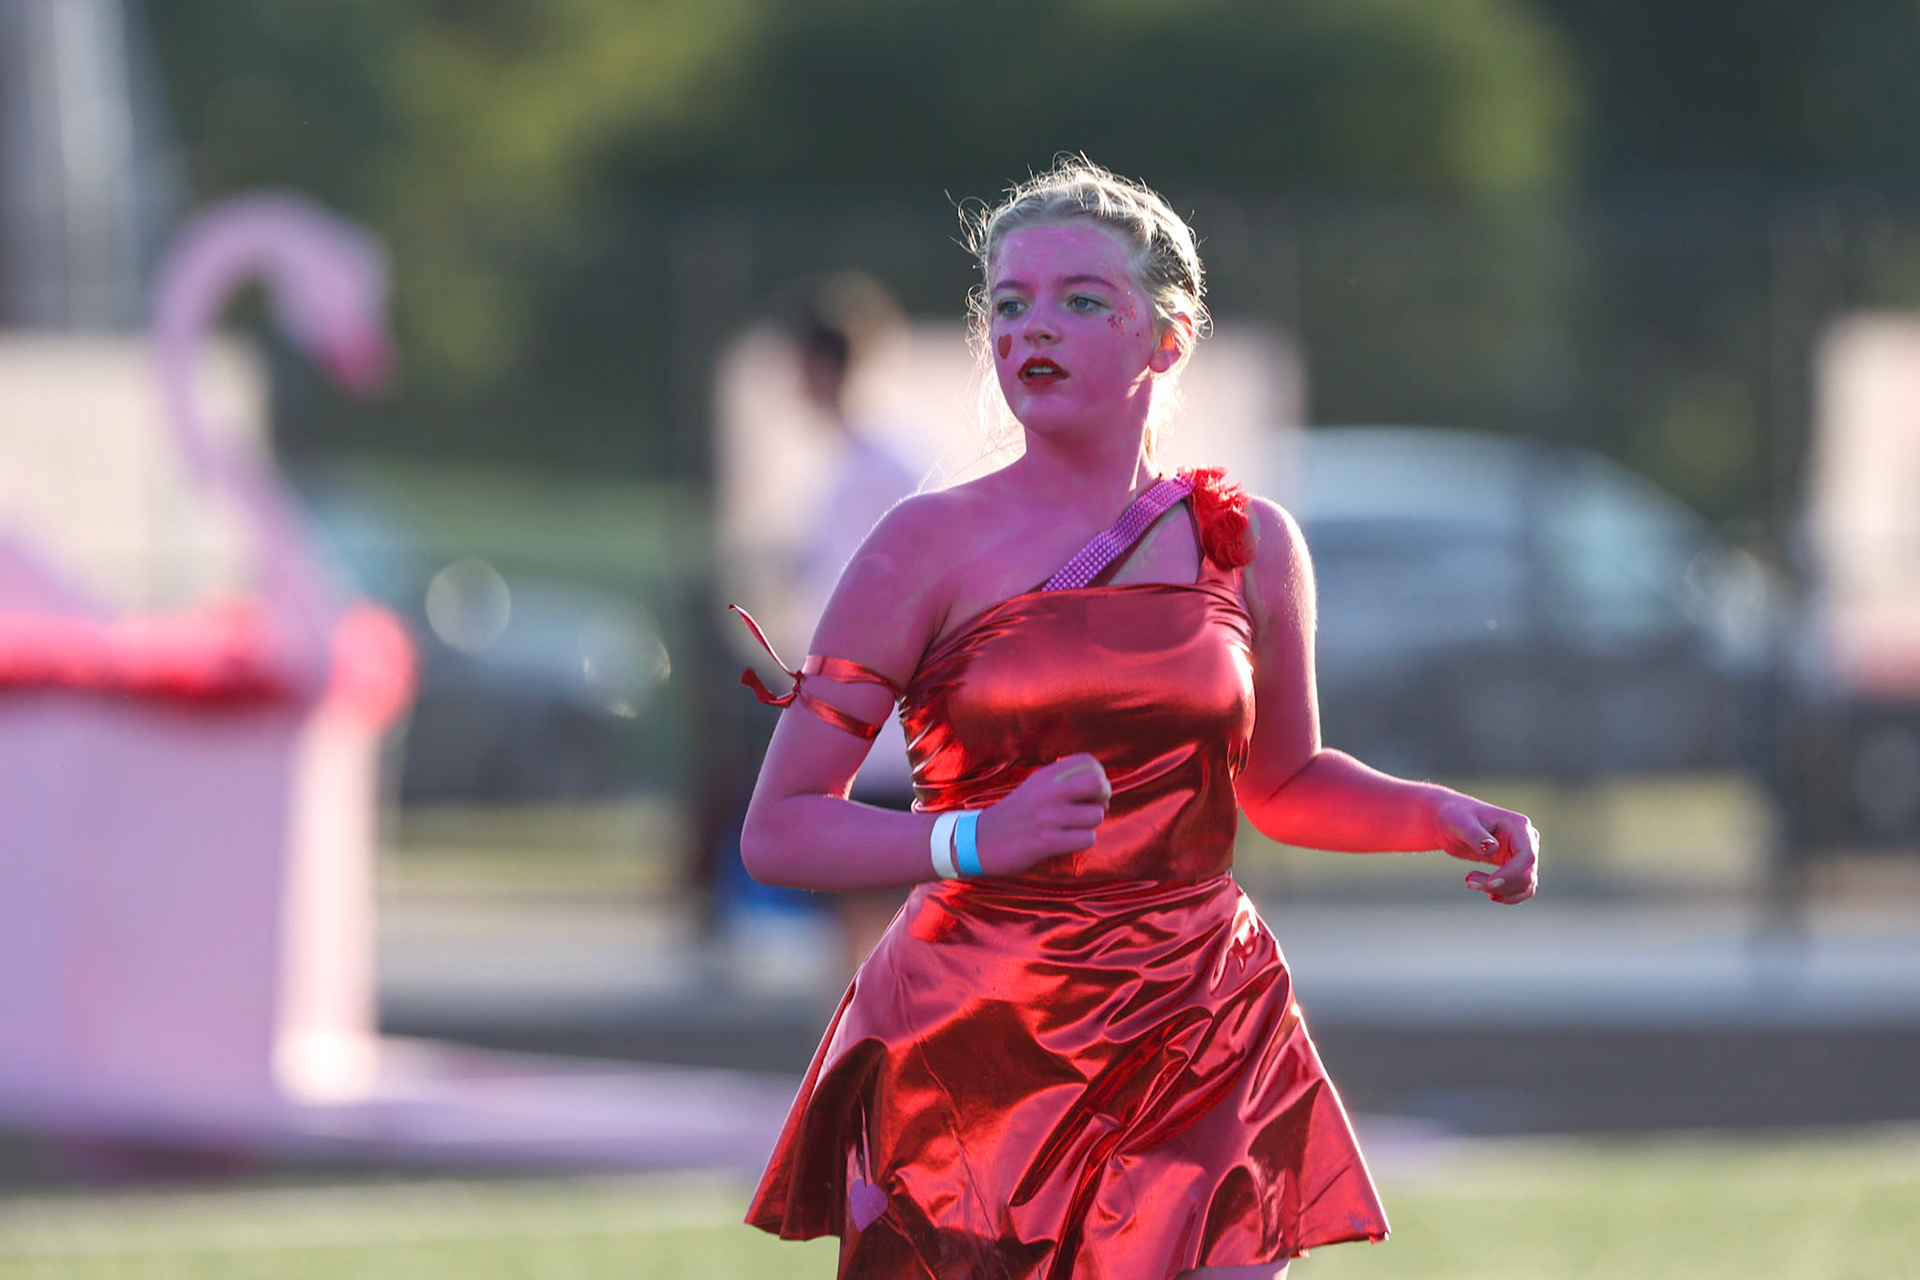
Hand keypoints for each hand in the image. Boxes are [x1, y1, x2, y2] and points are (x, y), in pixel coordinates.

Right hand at [973, 753, 1111, 875]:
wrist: (979, 840)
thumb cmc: (1015, 816)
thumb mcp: (1034, 788)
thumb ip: (1062, 781)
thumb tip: (1101, 786)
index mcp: (1044, 776)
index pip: (1088, 762)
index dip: (1099, 776)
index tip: (1090, 790)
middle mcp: (1047, 792)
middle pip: (1097, 784)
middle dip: (1103, 798)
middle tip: (1092, 807)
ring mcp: (1047, 817)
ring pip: (1095, 815)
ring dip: (1090, 825)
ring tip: (1073, 828)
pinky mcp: (1046, 842)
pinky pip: (1087, 839)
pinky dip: (1082, 842)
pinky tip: (1067, 842)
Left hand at [1433, 795, 1539, 904]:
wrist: (1451, 821)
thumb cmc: (1455, 816)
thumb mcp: (1460, 823)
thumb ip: (1475, 834)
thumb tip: (1491, 848)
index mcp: (1519, 825)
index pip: (1527, 856)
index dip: (1511, 874)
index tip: (1489, 884)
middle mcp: (1528, 840)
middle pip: (1526, 874)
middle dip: (1500, 885)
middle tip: (1469, 882)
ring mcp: (1523, 854)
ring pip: (1525, 885)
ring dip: (1499, 892)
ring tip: (1470, 882)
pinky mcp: (1515, 866)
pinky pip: (1520, 889)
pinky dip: (1503, 895)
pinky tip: (1481, 887)